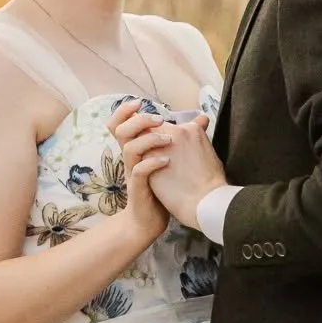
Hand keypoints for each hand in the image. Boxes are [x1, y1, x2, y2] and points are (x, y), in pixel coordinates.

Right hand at [108, 101, 226, 229]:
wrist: (149, 220)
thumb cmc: (163, 188)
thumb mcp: (170, 159)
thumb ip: (180, 139)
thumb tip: (201, 119)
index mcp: (136, 150)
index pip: (120, 124)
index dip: (124, 111)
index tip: (139, 102)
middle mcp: (131, 159)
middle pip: (121, 131)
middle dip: (139, 120)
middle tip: (160, 120)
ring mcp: (133, 173)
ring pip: (129, 149)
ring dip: (148, 140)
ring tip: (168, 140)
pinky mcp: (138, 189)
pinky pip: (138, 172)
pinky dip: (152, 163)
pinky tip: (167, 161)